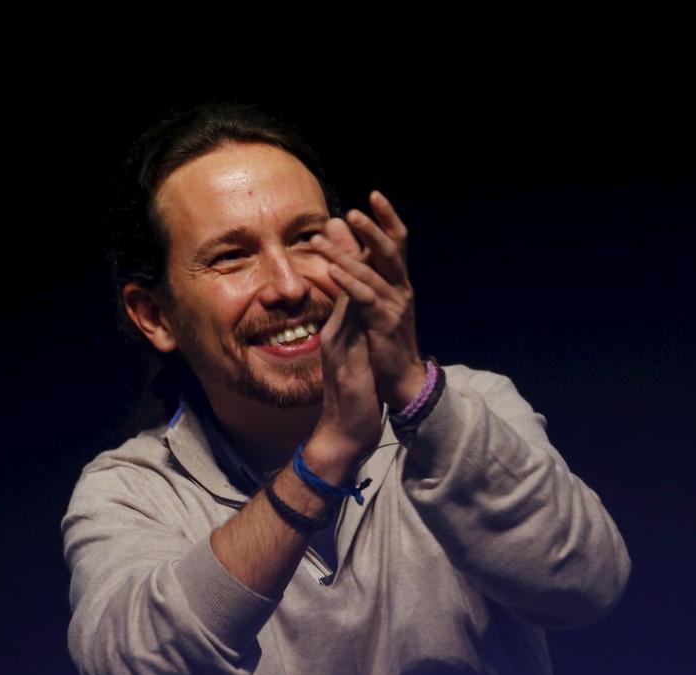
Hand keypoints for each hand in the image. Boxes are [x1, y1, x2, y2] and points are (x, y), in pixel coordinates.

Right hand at [308, 247, 382, 471]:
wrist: (343, 436)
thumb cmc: (353, 402)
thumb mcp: (355, 363)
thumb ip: (355, 338)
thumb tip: (360, 317)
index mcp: (339, 333)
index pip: (346, 289)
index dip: (350, 260)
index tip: (351, 230)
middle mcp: (335, 334)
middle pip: (340, 286)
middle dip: (342, 251)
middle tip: (342, 217)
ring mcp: (337, 347)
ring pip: (342, 298)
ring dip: (345, 266)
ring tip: (347, 238)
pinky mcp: (344, 361)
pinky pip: (348, 325)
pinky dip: (352, 300)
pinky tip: (358, 280)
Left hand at [311, 191, 426, 410]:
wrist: (399, 381)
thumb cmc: (382, 340)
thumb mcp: (368, 299)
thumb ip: (355, 266)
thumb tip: (340, 232)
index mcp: (398, 282)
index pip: (397, 242)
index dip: (388, 218)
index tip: (374, 194)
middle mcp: (401, 290)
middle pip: (391, 251)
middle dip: (372, 230)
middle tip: (353, 212)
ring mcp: (395, 307)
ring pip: (373, 273)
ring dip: (345, 256)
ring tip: (320, 241)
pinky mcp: (384, 325)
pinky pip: (365, 298)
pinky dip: (348, 283)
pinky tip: (332, 271)